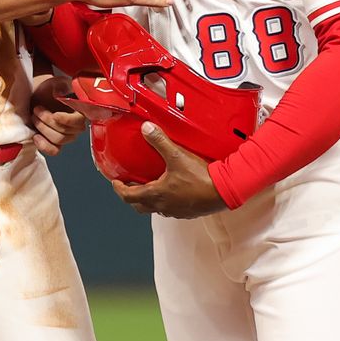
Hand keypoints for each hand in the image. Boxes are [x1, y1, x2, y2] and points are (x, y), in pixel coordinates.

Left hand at [30, 74, 86, 155]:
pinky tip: (36, 136)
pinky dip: (44, 146)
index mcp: (81, 111)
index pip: (79, 121)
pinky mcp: (55, 143)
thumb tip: (61, 92)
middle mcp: (76, 126)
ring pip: (58, 140)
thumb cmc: (49, 89)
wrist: (37, 95)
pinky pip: (54, 150)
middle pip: (66, 132)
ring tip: (34, 117)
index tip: (55, 115)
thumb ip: (61, 86)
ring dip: (43, 129)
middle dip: (48, 121)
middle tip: (37, 109)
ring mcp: (67, 135)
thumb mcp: (56, 83)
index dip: (67, 120)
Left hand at [111, 123, 227, 218]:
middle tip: (128, 185)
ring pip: (154, 208)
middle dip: (130, 196)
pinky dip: (162, 201)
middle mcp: (163, 206)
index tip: (115, 182)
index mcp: (156, 194)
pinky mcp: (186, 212)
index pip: (128, 196)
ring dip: (147, 199)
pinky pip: (168, 208)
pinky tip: (169, 190)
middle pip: (139, 206)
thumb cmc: (200, 177)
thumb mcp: (177, 156)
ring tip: (147, 185)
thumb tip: (146, 128)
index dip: (119, 189)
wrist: (224, 191)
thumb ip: (160, 141)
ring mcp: (175, 211)